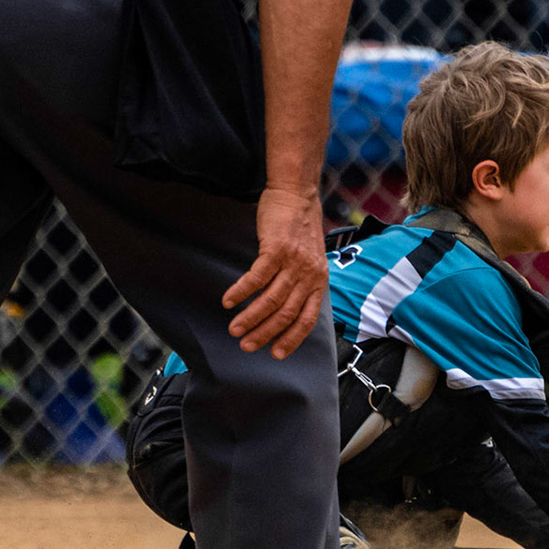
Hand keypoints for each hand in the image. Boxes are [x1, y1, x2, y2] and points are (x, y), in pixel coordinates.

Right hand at [223, 186, 327, 359]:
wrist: (297, 195)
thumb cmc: (301, 227)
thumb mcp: (311, 259)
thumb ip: (302, 282)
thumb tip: (285, 308)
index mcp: (319, 281)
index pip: (307, 319)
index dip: (291, 339)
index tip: (275, 354)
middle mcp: (309, 275)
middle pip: (286, 314)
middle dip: (265, 333)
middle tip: (246, 345)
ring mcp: (293, 262)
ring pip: (270, 299)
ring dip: (250, 317)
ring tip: (234, 328)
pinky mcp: (276, 249)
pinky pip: (256, 278)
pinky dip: (241, 292)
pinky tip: (229, 301)